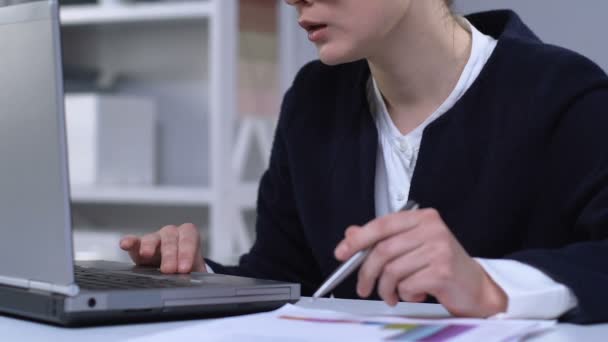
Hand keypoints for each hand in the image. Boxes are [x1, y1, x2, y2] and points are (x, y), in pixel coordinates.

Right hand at [119, 223, 206, 273]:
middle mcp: (172, 234)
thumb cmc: (188, 265)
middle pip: (171, 240)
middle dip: (170, 255)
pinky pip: (134, 242)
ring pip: (152, 238)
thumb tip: (203, 288)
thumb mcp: (197, 270)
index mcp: (188, 235)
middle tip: (169, 270)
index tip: (185, 268)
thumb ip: (200, 276)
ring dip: (150, 246)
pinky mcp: (139, 246)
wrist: (177, 267)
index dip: (187, 252)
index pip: (189, 239)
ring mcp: (155, 239)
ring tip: (146, 254)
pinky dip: (130, 242)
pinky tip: (125, 244)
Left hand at [334, 208, 506, 316]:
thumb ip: (382, 239)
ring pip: (392, 271)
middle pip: (382, 250)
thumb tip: (351, 234)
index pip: (381, 224)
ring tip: (393, 294)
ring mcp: (439, 249)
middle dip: (367, 273)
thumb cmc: (442, 267)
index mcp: (423, 218)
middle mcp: (432, 229)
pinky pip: (406, 285)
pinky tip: (416, 293)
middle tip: (364, 287)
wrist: (476, 288)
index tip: (341, 253)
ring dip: (387, 289)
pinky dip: (405, 294)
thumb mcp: (411, 248)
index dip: (358, 240)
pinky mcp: (442, 271)